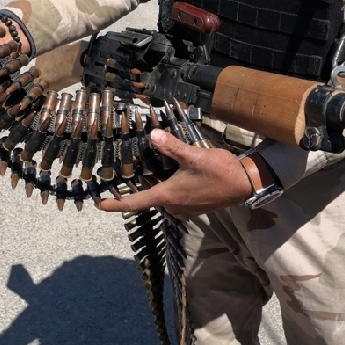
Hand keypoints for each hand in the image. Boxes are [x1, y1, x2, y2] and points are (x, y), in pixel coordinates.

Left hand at [97, 129, 253, 220]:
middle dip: (139, 186)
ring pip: (163, 197)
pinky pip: (175, 198)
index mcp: (168, 195)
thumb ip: (171, 146)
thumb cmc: (219, 171)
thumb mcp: (193, 155)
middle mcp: (173, 206)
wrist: (245, 184)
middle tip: (128, 172)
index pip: (134, 203)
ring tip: (151, 168)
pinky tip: (173, 173)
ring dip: (156, 185)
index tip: (98, 204)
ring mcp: (185, 209)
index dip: (114, 205)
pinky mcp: (195, 207)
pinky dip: (169, 187)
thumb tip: (152, 135)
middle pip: (148, 197)